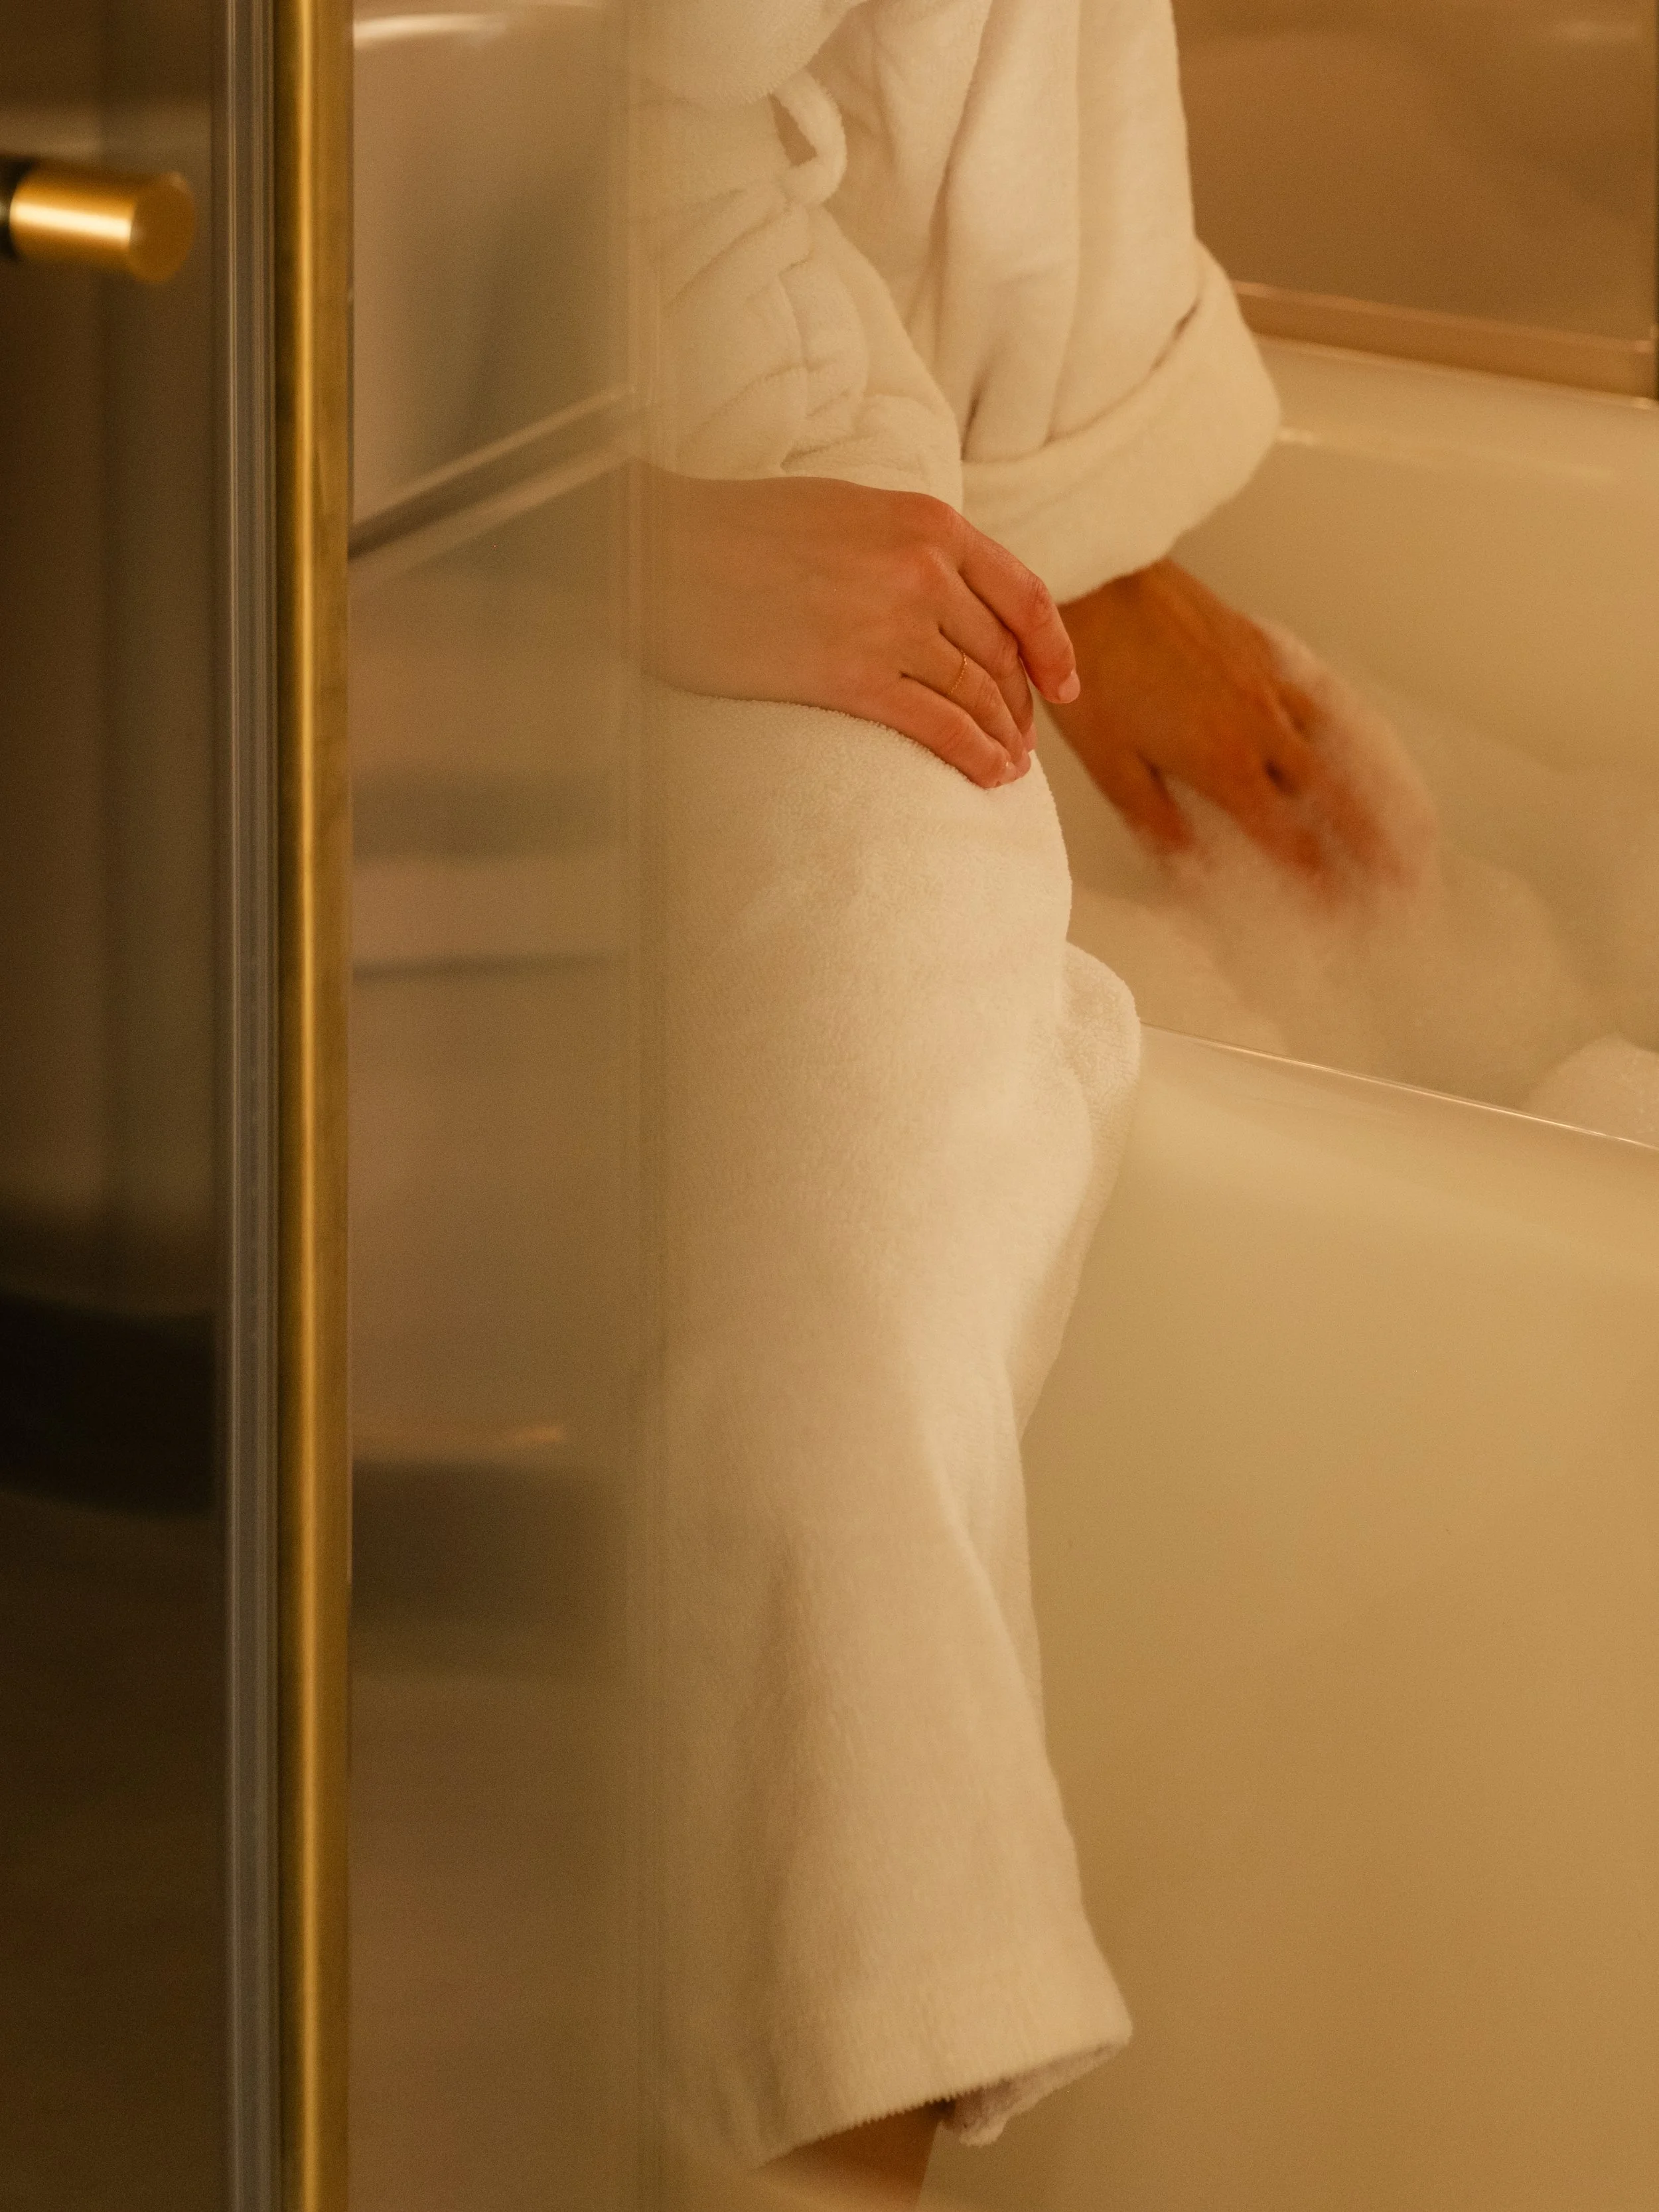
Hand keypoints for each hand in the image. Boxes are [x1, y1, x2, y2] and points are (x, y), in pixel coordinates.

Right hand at [639, 468, 1080, 789]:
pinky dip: (976, 757)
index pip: (1021, 593)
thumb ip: (900, 546)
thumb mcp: (845, 512)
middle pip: (1001, 650)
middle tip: (1022, 738)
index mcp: (925, 521)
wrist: (666, 551)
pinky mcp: (855, 676)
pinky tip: (990, 778)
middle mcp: (922, 569)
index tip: (1064, 684)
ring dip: (1003, 738)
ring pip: (978, 692)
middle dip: (1021, 702)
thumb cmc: (738, 532)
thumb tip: (938, 595)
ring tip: (1008, 767)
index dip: (1053, 647)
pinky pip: (941, 726)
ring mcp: (893, 624)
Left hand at [1047, 559, 1386, 878]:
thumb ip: (1158, 821)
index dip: (1321, 886)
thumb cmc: (1094, 672)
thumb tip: (1190, 872)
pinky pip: (1331, 700)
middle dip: (1379, 852)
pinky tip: (1374, 748)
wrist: (1098, 584)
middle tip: (1409, 889)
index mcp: (1224, 765)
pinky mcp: (1268, 651)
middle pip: (1338, 801)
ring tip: (1418, 835)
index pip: (1289, 841)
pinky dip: (1362, 733)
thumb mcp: (1111, 766)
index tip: (1343, 917)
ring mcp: (1272, 684)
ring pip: (1349, 749)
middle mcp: (1261, 727)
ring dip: (1388, 798)